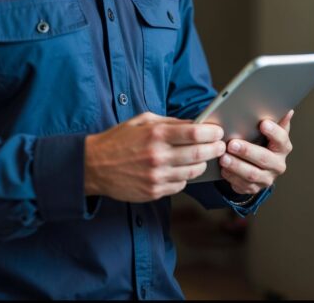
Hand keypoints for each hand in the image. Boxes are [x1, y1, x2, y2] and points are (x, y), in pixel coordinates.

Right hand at [84, 112, 225, 201]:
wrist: (93, 166)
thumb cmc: (118, 140)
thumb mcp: (141, 121)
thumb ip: (169, 122)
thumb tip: (193, 123)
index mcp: (156, 135)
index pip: (194, 134)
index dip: (211, 132)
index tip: (218, 131)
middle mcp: (158, 156)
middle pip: (199, 154)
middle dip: (215, 149)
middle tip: (220, 146)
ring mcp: (156, 176)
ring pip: (193, 172)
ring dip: (202, 164)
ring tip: (202, 157)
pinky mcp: (153, 192)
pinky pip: (180, 186)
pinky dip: (184, 178)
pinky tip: (180, 170)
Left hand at [219, 110, 293, 195]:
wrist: (259, 166)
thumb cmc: (263, 143)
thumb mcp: (271, 131)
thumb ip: (277, 121)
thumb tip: (288, 110)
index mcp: (283, 148)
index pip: (281, 139)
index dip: (273, 132)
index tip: (263, 123)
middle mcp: (278, 165)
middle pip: (264, 158)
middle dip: (247, 151)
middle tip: (232, 144)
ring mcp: (267, 178)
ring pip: (252, 174)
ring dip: (236, 166)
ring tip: (223, 158)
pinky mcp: (254, 188)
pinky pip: (242, 185)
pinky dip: (231, 177)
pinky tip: (223, 169)